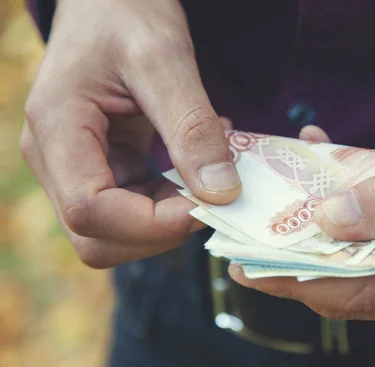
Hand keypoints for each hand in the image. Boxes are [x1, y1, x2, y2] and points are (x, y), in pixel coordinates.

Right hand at [20, 0, 239, 267]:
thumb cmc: (128, 12)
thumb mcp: (165, 59)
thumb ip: (191, 128)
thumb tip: (221, 193)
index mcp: (57, 126)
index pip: (90, 209)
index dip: (153, 223)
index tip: (208, 202)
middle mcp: (54, 156)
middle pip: (96, 236)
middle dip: (159, 231)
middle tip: (211, 197)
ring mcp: (73, 166)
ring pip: (114, 233)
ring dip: (167, 221)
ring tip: (206, 178)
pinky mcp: (98, 167)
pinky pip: (131, 209)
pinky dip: (168, 204)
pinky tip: (195, 171)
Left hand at [230, 116, 374, 320]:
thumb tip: (336, 221)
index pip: (360, 294)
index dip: (300, 282)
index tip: (251, 266)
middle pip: (357, 293)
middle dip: (300, 273)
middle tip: (250, 249)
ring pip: (369, 280)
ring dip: (324, 254)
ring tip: (282, 226)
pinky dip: (356, 240)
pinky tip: (336, 207)